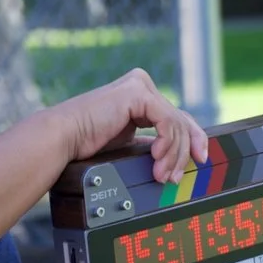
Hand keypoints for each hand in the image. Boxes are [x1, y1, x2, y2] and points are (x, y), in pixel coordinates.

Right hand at [52, 68, 208, 183]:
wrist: (63, 140)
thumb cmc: (86, 146)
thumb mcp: (128, 144)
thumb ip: (151, 143)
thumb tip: (178, 159)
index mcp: (139, 96)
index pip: (176, 117)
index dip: (193, 139)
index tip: (199, 161)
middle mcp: (141, 86)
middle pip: (181, 119)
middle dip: (184, 152)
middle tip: (176, 177)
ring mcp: (139, 86)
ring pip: (176, 124)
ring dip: (173, 155)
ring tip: (161, 175)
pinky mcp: (137, 92)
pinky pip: (167, 121)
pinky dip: (167, 143)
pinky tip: (157, 158)